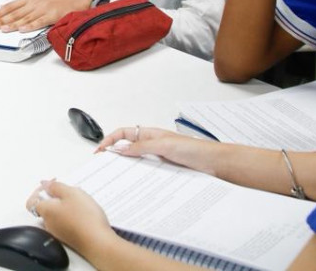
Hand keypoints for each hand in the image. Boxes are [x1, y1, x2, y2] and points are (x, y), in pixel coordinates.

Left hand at [0, 0, 90, 31]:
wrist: (77, 0)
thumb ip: (20, 5)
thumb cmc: (56, 2)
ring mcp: (43, 9)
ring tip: (2, 29)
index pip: (10, 6)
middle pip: (15, 12)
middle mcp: (34, 3)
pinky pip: (39, 22)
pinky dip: (30, 26)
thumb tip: (3, 7)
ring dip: (12, 24)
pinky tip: (22, 29)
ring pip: (24, 18)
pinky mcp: (52, 15)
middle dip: (1, 20)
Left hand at [26, 180, 117, 258]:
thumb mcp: (71, 193)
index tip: (52, 186)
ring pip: (56, 215)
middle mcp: (49, 223)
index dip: (40, 191)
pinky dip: (71, 217)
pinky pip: (65, 224)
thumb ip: (56, 187)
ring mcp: (58, 233)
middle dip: (55, 198)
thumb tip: (45, 184)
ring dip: (64, 207)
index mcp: (46, 210)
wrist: (99, 243)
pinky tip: (84, 215)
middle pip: (45, 207)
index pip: (32, 200)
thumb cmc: (85, 218)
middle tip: (68, 193)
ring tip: (79, 203)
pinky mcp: (69, 238)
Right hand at [95, 125, 221, 174]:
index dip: (110, 140)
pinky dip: (140, 176)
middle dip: (115, 154)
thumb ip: (141, 147)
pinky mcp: (165, 170)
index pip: (123, 134)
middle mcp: (152, 145)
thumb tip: (121, 149)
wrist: (214, 164)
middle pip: (127, 148)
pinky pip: (148, 172)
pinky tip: (137, 182)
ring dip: (127, 167)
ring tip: (117, 175)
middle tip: (104, 165)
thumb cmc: (194, 149)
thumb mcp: (163, 145)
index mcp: (150, 134)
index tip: (100, 150)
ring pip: (137, 162)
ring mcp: (158, 158)